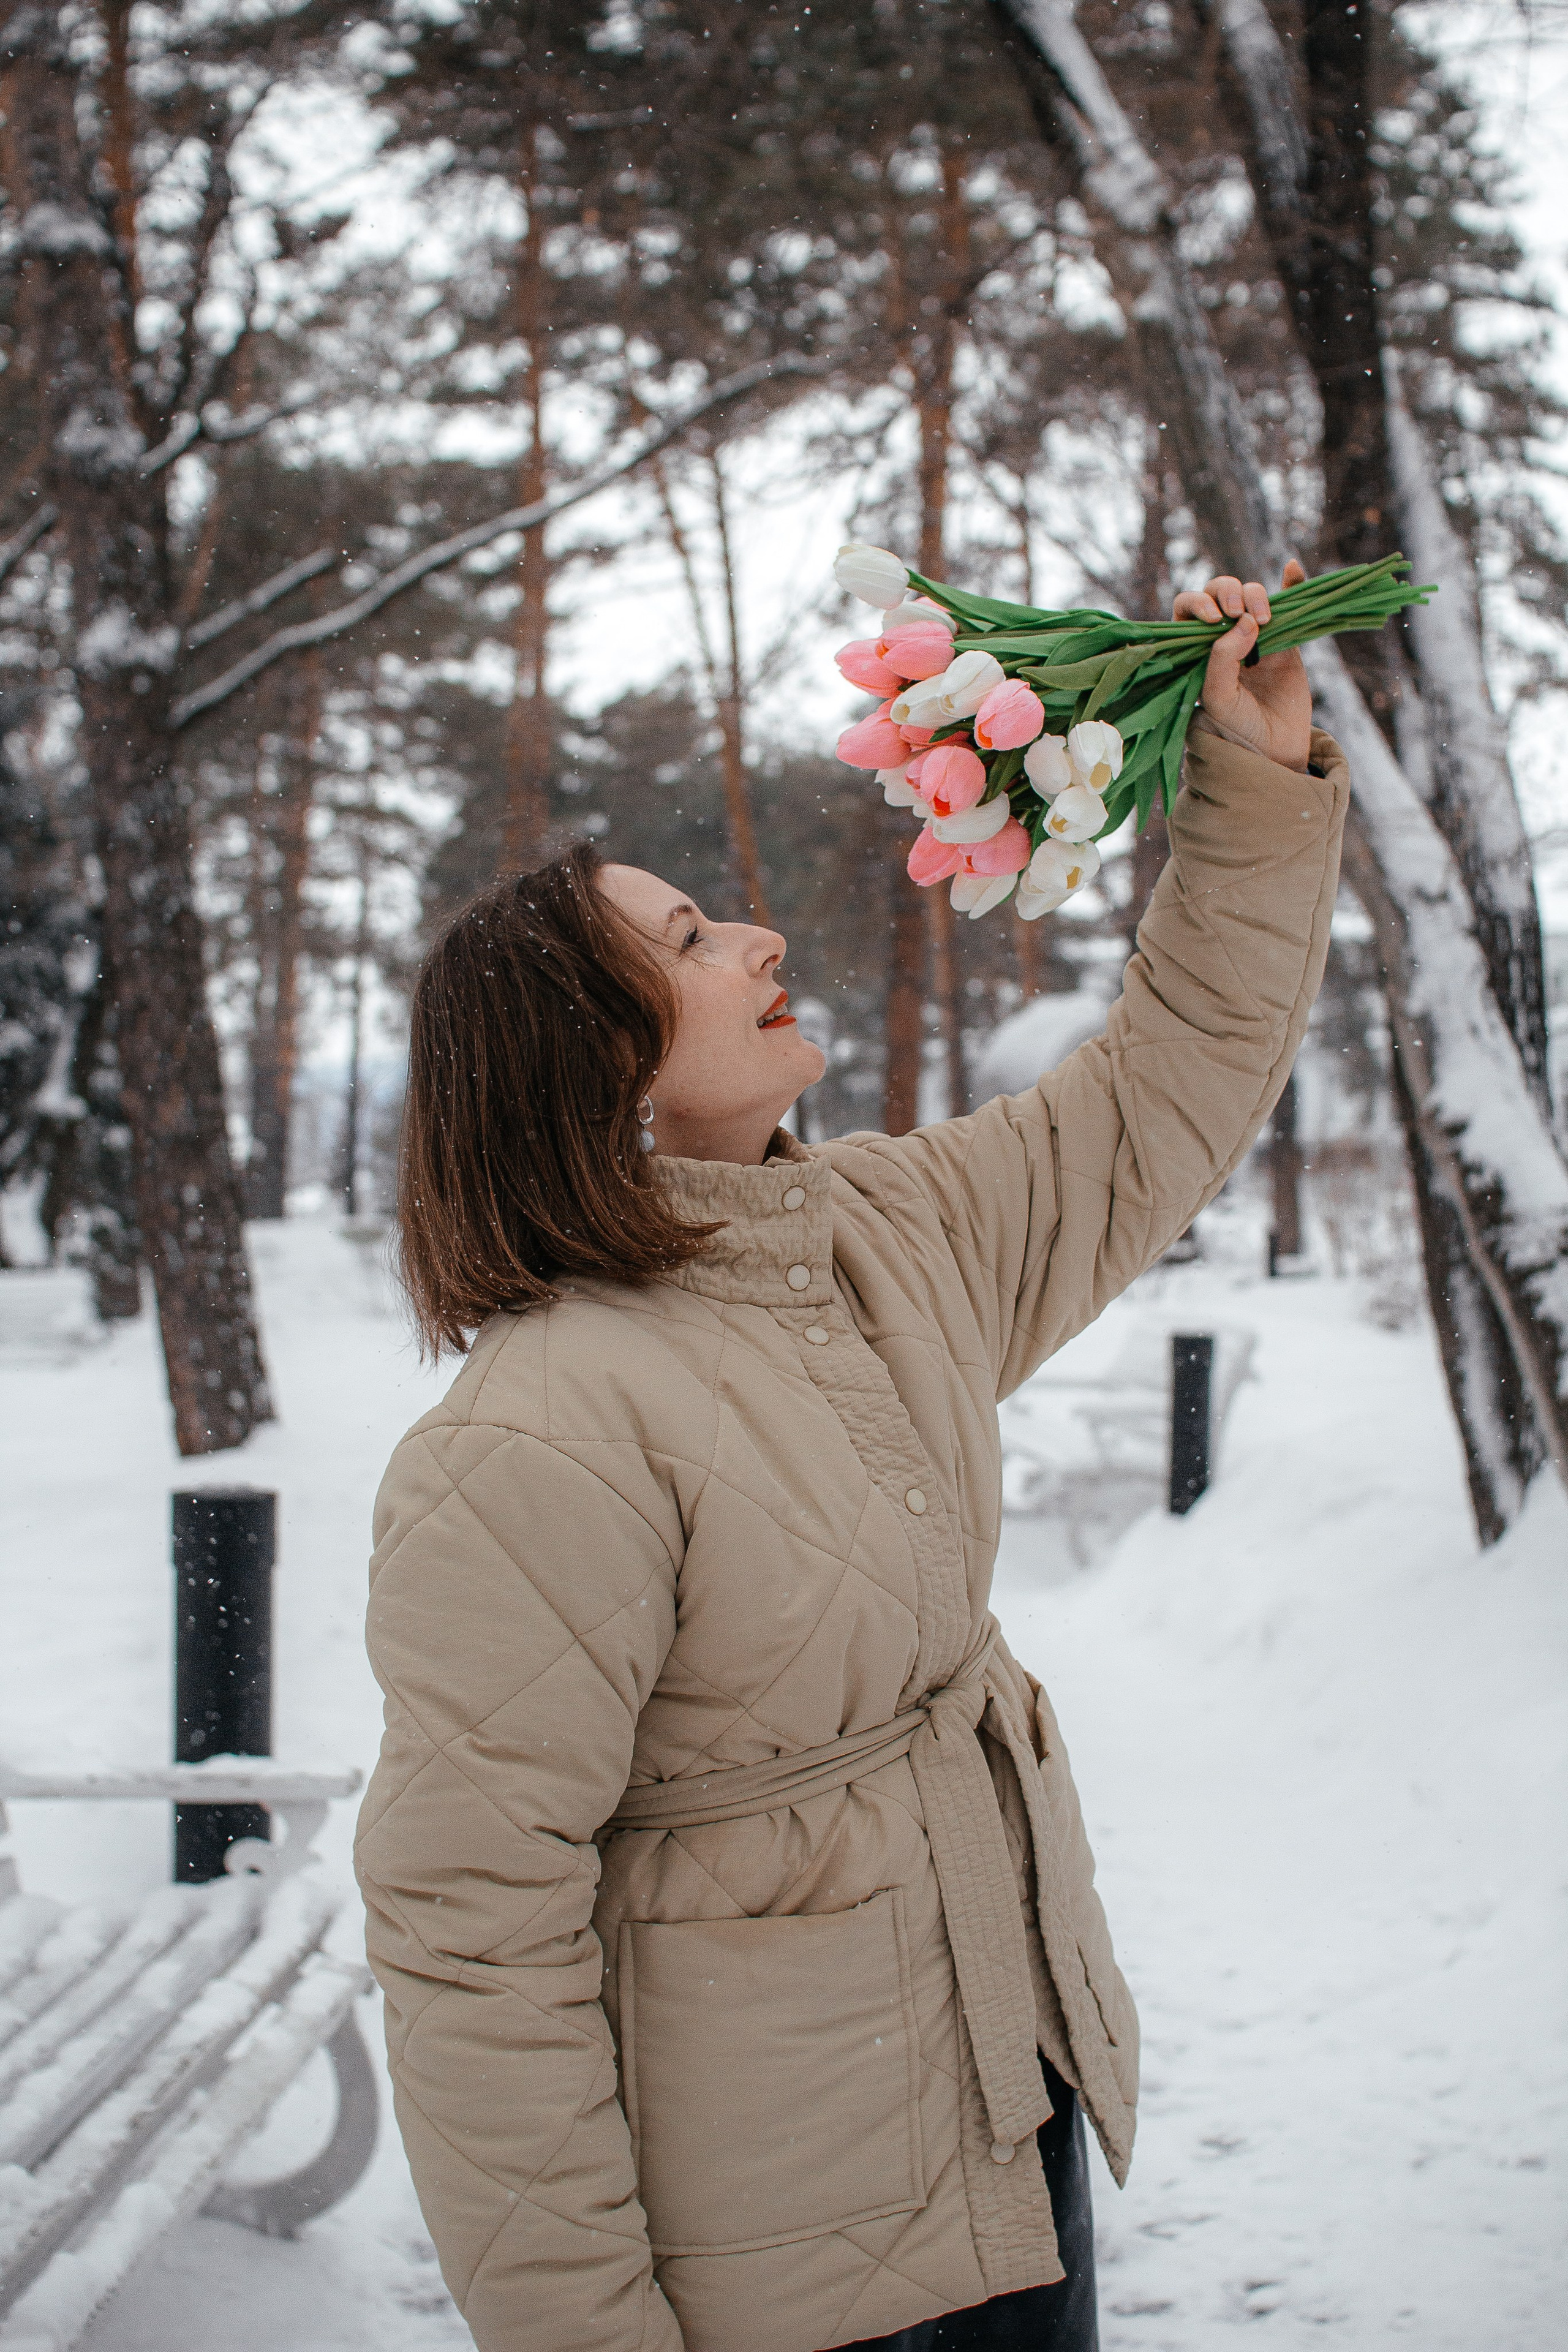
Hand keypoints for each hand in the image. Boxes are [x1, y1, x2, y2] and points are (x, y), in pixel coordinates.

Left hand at [1172, 561, 1312, 773]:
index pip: (1187, 610)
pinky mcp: (1285, 639)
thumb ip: (1222, 659)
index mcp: (1195, 649)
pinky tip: (1294, 569)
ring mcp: (1255, 635)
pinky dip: (1292, 583)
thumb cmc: (1235, 727)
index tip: (1215, 620)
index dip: (1198, 604)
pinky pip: (1288, 602)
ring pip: (1251, 595)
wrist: (1273, 749)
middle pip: (1220, 594)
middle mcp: (1222, 637)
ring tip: (1264, 620)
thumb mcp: (1218, 696)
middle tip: (1237, 614)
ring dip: (1256, 595)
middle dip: (1228, 593)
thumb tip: (1244, 620)